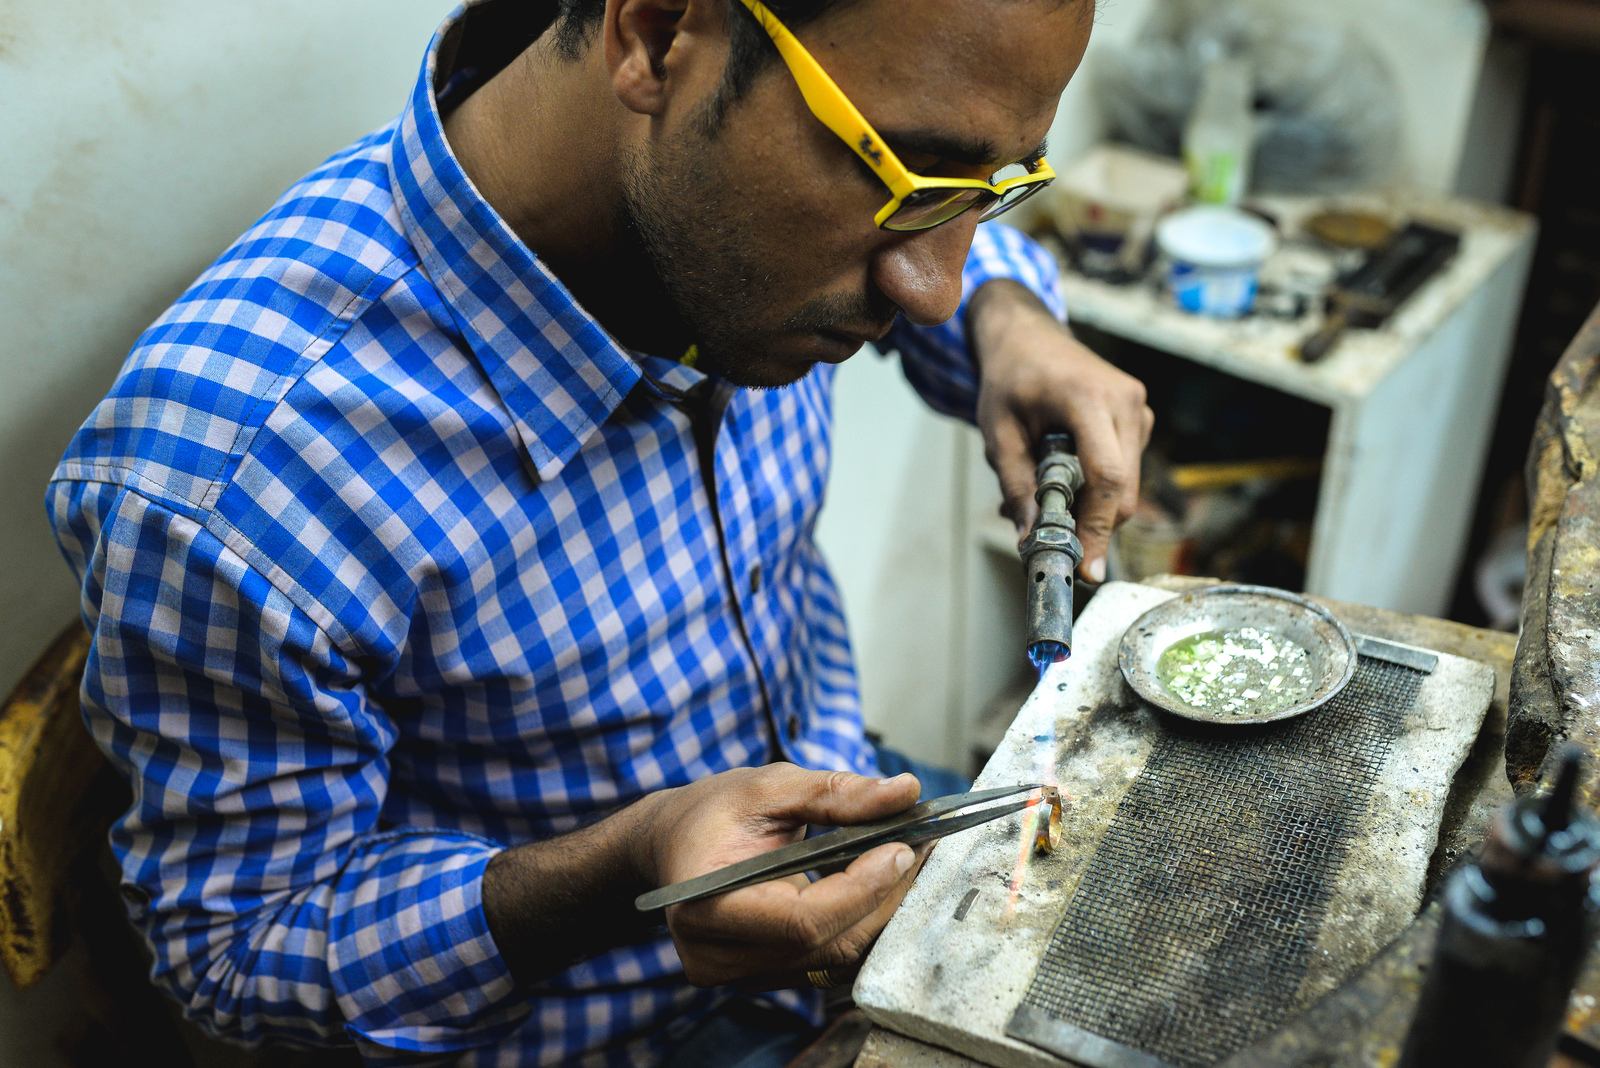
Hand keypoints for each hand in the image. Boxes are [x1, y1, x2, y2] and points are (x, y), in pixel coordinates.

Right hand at [636, 763, 924, 988]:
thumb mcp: (767, 786)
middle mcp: (719, 957)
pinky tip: (881, 882)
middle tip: (922, 847)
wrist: (674, 843)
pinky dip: (864, 920)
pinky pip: (830, 957)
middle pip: (827, 944)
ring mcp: (743, 975)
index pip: (801, 921)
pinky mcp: (767, 976)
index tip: (901, 847)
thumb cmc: (712, 811)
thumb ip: (834, 792)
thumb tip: (904, 791)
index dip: (860, 889)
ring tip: (907, 859)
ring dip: (881, 910)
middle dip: (884, 896)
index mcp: (705, 909)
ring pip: (837, 957)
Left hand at [970, 280, 1153, 581]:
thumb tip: (1031, 538)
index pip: (1108, 476)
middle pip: (1123, 489)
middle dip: (1092, 524)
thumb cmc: (1010, 378)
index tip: (1088, 567)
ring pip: (1127, 484)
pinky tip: (1064, 472)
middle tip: (1051, 539)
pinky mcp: (1140, 419)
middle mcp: (1126, 402)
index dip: (1099, 527)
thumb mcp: (998, 432)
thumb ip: (1016, 485)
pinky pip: (1125, 469)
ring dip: (1092, 504)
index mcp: (1088, 398)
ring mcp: (1139, 409)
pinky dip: (1098, 486)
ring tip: (1045, 491)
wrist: (1028, 335)